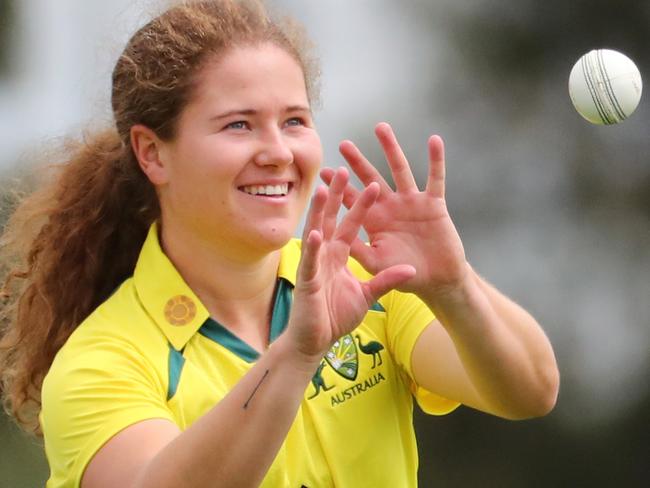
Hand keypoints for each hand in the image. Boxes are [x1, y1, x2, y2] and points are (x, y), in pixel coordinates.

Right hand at [287, 167, 415, 359]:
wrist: (316, 340)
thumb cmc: (335, 316)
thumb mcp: (368, 295)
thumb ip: (387, 280)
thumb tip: (410, 269)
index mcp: (338, 255)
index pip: (351, 224)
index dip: (361, 206)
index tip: (372, 184)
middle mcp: (325, 254)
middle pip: (332, 219)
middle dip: (338, 196)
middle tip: (344, 170)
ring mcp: (314, 265)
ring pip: (316, 233)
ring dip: (319, 212)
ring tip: (323, 189)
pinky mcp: (306, 281)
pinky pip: (310, 262)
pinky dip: (312, 248)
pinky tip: (315, 232)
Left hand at [320, 123, 468, 298]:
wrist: (438, 280)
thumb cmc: (405, 275)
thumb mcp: (376, 263)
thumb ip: (357, 251)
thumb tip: (334, 238)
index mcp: (374, 220)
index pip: (352, 200)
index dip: (339, 188)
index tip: (324, 173)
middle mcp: (390, 206)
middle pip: (371, 178)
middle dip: (357, 162)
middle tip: (344, 144)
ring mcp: (412, 202)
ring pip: (400, 169)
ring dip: (390, 148)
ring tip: (380, 127)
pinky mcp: (434, 204)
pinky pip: (435, 178)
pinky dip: (436, 160)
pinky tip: (434, 140)